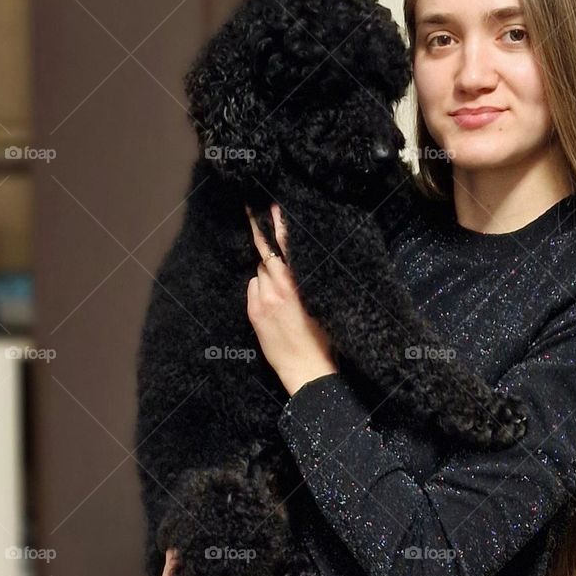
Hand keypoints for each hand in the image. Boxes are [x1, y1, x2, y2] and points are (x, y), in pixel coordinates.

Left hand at [246, 202, 337, 394]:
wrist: (306, 369)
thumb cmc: (322, 338)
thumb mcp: (321, 302)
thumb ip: (305, 279)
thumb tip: (292, 262)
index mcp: (300, 283)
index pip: (284, 245)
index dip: (276, 224)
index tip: (270, 206)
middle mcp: (279, 287)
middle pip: (266, 253)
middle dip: (263, 237)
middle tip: (254, 212)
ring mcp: (264, 299)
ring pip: (260, 272)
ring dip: (267, 273)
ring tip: (281, 289)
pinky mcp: (254, 312)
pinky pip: (253, 289)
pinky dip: (260, 290)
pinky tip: (273, 303)